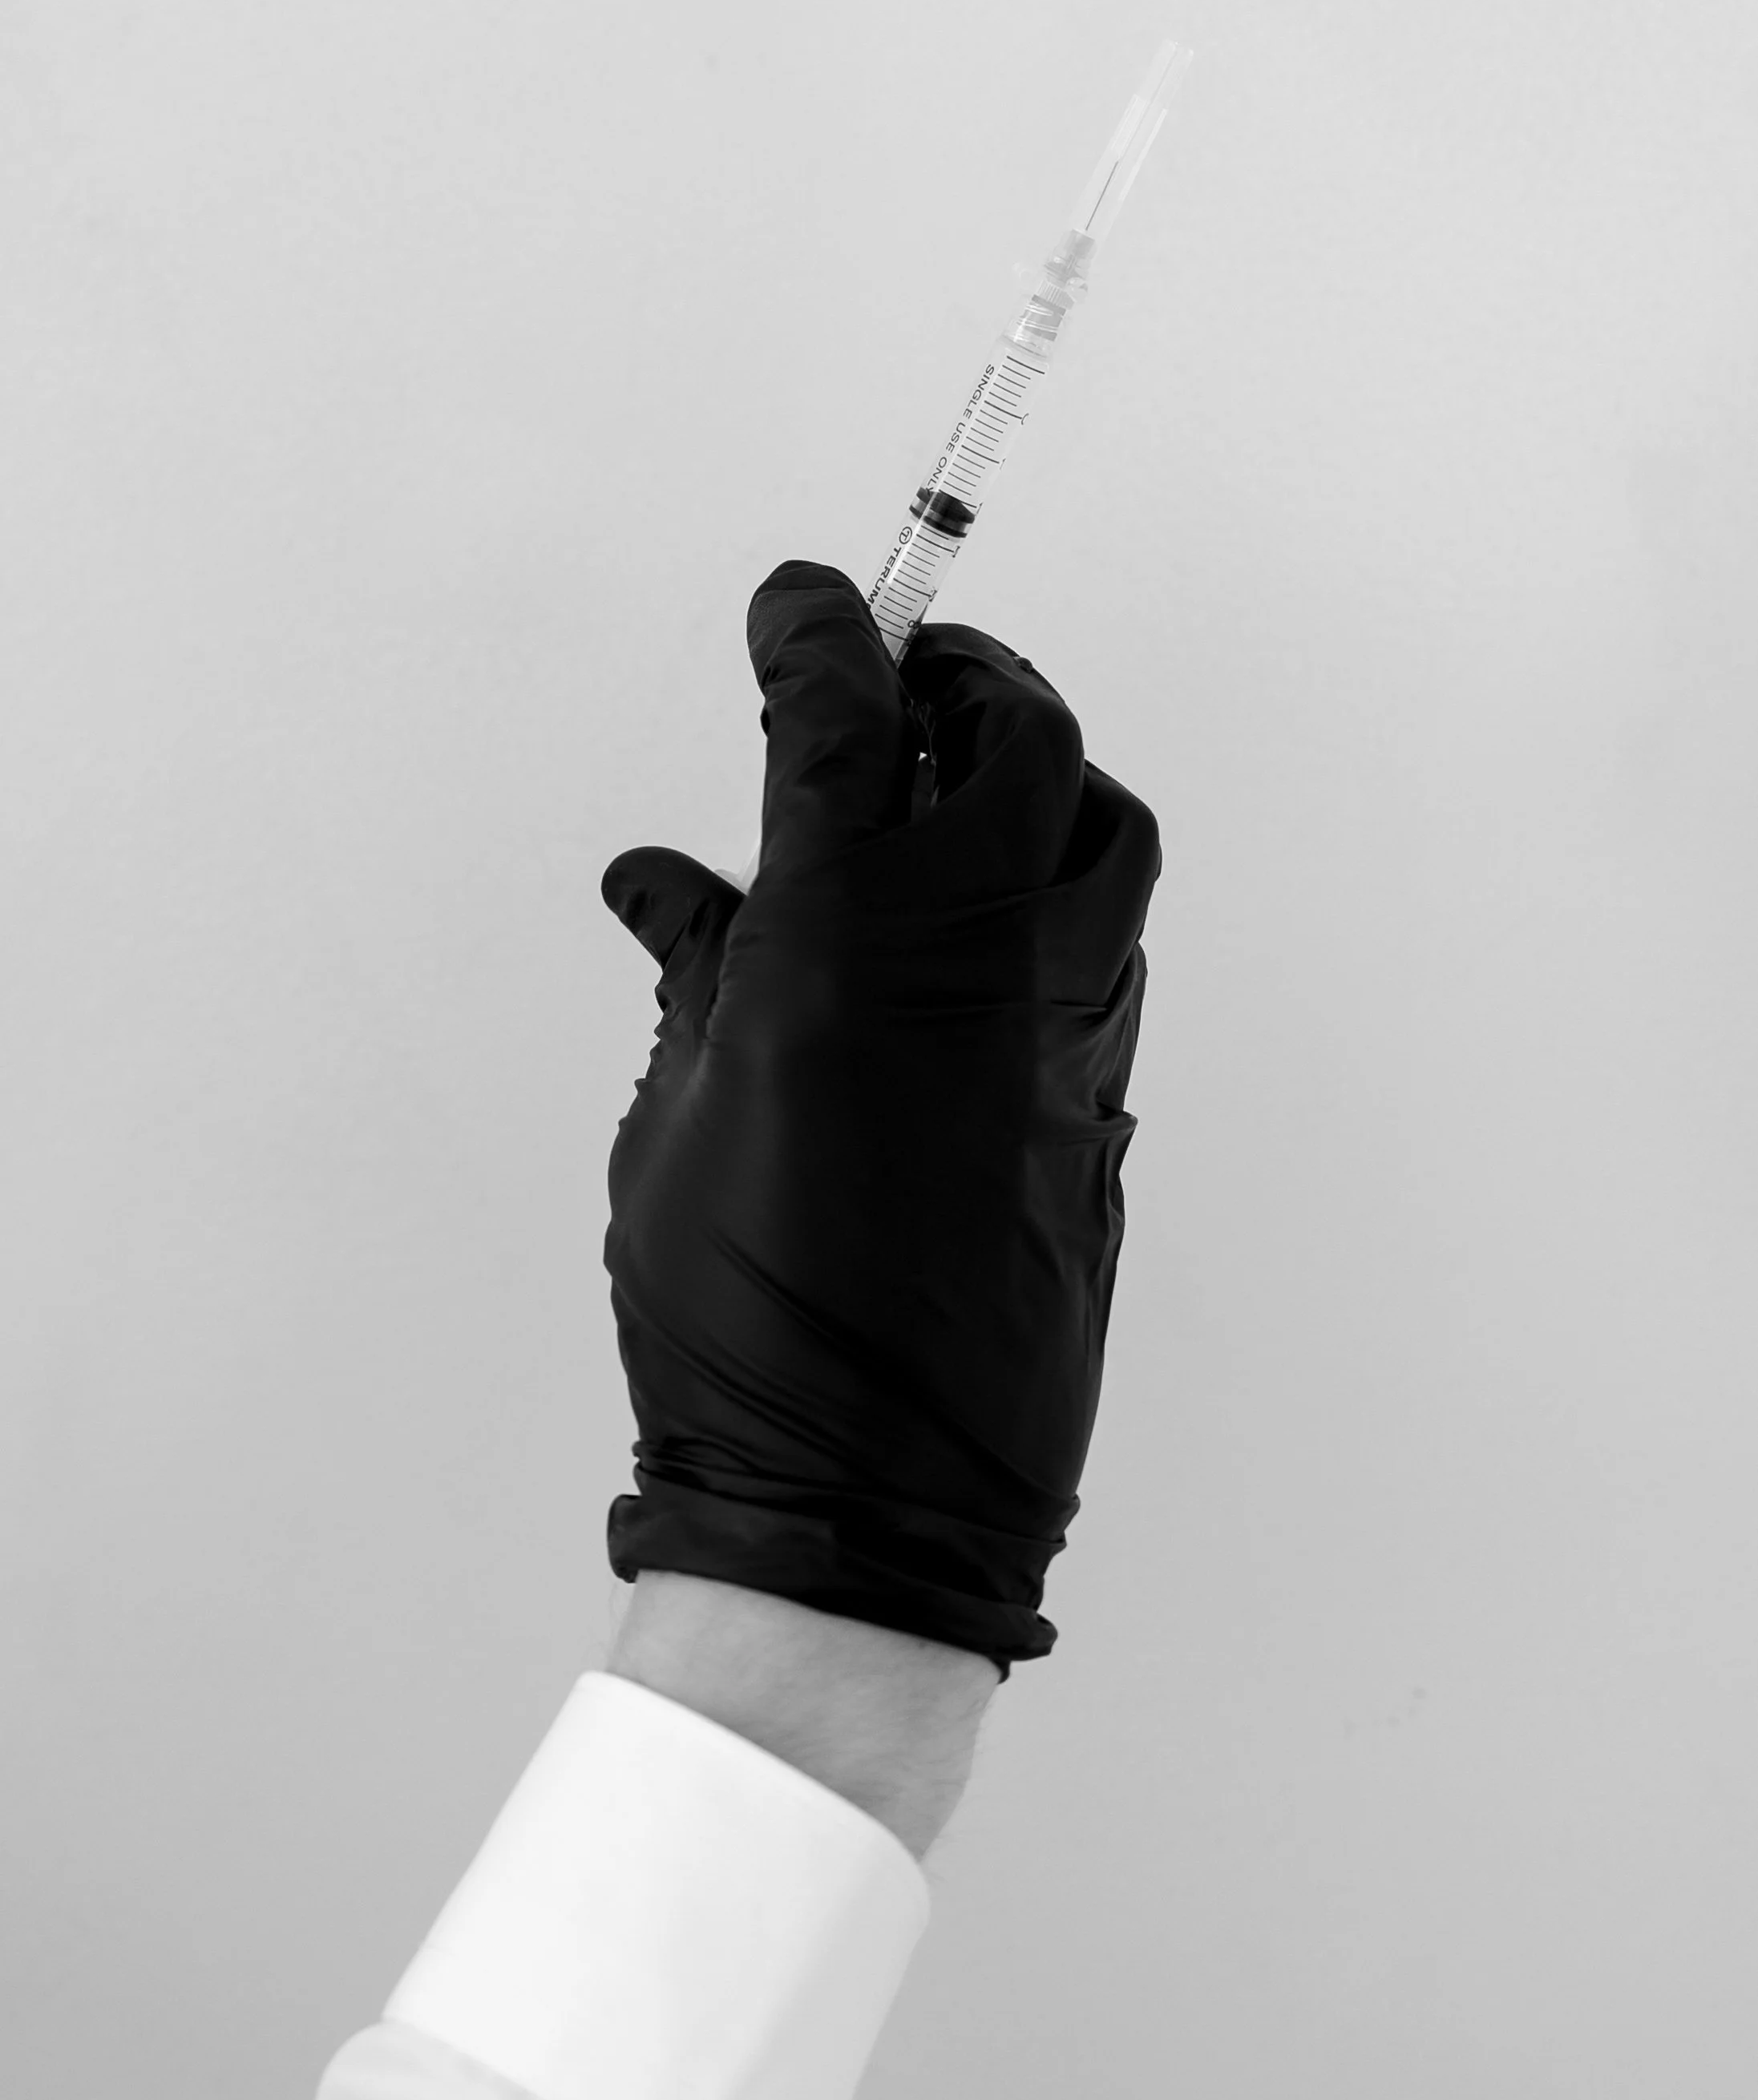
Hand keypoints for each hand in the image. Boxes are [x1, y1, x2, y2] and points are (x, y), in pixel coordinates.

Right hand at [599, 560, 1161, 1678]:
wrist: (875, 1498)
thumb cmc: (737, 1320)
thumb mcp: (675, 1127)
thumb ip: (696, 978)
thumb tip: (671, 883)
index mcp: (840, 946)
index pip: (845, 717)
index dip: (814, 631)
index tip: (794, 600)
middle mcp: (975, 961)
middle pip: (1021, 733)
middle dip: (962, 671)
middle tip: (901, 672)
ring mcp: (1062, 1028)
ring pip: (1104, 827)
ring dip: (1041, 767)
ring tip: (962, 777)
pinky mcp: (1103, 1097)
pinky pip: (1108, 941)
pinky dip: (1061, 885)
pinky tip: (981, 924)